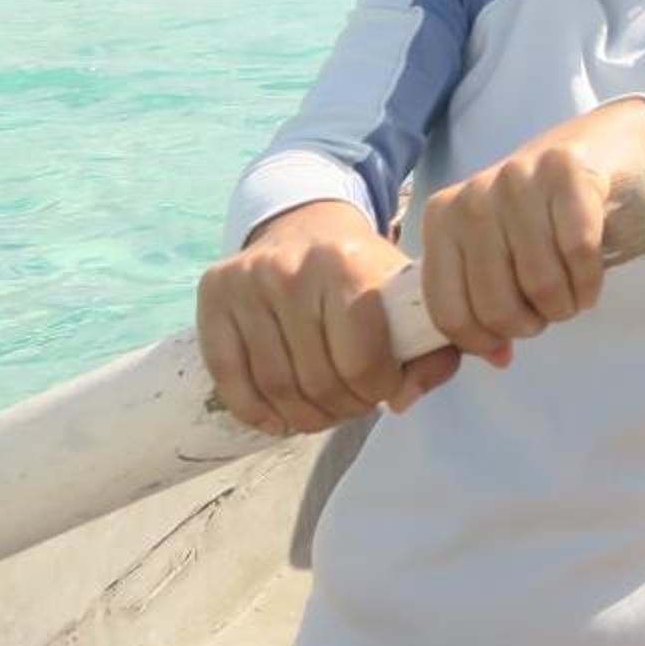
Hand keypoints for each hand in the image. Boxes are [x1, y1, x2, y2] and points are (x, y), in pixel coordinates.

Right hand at [196, 201, 458, 434]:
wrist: (308, 227)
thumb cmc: (364, 272)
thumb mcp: (408, 297)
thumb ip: (430, 351)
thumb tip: (401, 402)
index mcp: (347, 265)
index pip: (361, 361)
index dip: (378, 390)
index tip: (385, 389)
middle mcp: (291, 270)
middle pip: (317, 380)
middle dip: (343, 407)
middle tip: (353, 404)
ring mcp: (247, 281)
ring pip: (275, 386)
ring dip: (303, 416)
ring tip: (323, 411)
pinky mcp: (214, 294)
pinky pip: (228, 377)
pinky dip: (255, 411)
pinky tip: (278, 418)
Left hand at [417, 117, 636, 356]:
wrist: (591, 145)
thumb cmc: (535, 211)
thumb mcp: (494, 248)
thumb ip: (482, 301)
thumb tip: (498, 357)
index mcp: (441, 221)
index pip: (449, 311)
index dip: (482, 341)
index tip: (509, 337)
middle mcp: (472, 199)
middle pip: (497, 306)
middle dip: (531, 324)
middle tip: (547, 312)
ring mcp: (518, 181)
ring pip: (541, 285)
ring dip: (565, 306)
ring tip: (571, 296)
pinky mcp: (566, 173)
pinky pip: (579, 254)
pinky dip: (589, 281)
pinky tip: (590, 282)